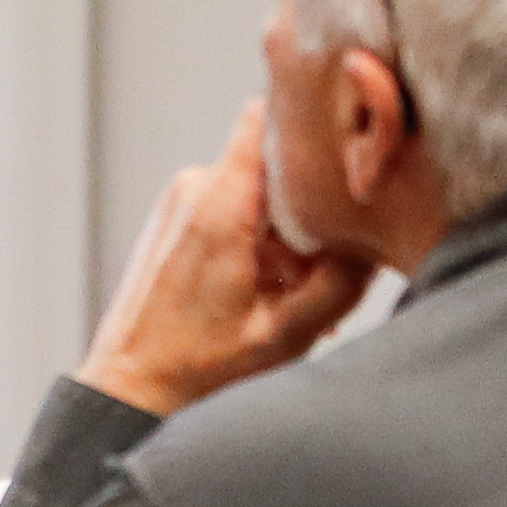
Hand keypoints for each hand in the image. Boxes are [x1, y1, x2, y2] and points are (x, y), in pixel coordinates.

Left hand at [78, 105, 367, 418]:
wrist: (129, 392)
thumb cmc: (196, 371)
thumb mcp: (285, 334)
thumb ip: (341, 282)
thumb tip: (377, 241)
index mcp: (219, 204)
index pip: (268, 114)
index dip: (312, 120)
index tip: (348, 149)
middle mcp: (195, 188)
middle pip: (274, 160)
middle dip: (311, 201)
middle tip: (332, 257)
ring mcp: (182, 201)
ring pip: (258, 189)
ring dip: (287, 230)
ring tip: (295, 292)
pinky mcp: (176, 220)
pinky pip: (235, 209)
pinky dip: (261, 241)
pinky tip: (269, 293)